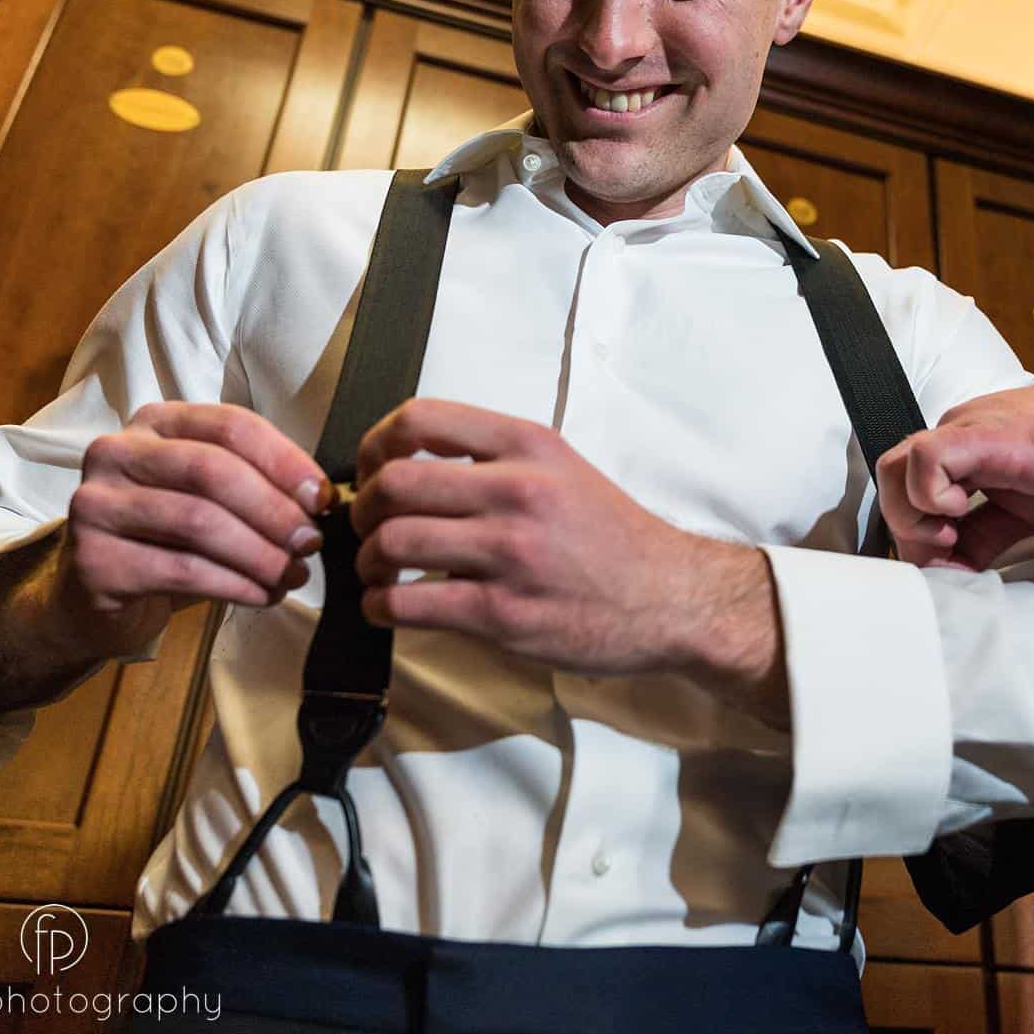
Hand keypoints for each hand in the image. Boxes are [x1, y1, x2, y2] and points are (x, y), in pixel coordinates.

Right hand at [56, 402, 328, 658]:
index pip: (232, 426)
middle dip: (275, 510)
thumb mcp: (209, 496)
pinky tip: (262, 595)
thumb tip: (320, 499)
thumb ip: (255, 483)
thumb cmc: (167, 537)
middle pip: (213, 470)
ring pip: (199, 522)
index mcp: (155, 423)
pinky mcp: (93, 560)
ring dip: (260, 554)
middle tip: (312, 543)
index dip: (286, 461)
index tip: (323, 498)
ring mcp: (96, 505)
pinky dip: (235, 585)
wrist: (95, 592)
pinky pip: (182, 570)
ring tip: (292, 575)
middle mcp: (116, 453)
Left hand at [348, 400, 783, 708]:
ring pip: (393, 542)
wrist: (670, 596)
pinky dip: (381, 606)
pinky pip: (409, 604)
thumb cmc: (613, 537)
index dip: (375, 444)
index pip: (420, 419)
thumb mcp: (563, 469)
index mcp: (528, 446)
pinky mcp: (502, 614)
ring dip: (367, 562)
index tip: (372, 468)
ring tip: (379, 572)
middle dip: (362, 510)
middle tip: (369, 528)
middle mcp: (517, 491)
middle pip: (393, 483)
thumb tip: (410, 469)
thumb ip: (495, 461)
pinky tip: (391, 607)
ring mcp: (509, 554)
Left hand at [877, 376, 1033, 570]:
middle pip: (889, 477)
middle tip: (944, 553)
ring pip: (895, 466)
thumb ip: (983, 539)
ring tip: (951, 534)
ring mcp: (966, 430)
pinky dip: (931, 495)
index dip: (914, 533)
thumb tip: (954, 572)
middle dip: (906, 528)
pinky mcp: (984, 435)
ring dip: (912, 513)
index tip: (947, 562)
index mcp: (963, 451)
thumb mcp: (1022, 515)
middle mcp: (956, 434)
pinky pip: (927, 457)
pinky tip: (963, 511)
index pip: (906, 488)